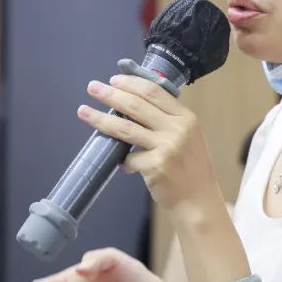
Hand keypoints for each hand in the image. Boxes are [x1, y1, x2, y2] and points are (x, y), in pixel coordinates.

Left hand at [79, 75, 223, 213]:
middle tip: (92, 87)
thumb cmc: (191, 168)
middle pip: (136, 105)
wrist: (199, 201)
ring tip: (83, 111)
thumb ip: (166, 120)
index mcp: (186, 117)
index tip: (113, 80)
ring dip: (100, 119)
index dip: (131, 83)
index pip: (154, 91)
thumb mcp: (188, 137)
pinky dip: (123, 162)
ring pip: (125, 128)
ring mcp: (166, 148)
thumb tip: (131, 104)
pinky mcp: (155, 167)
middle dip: (110, 94)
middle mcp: (177, 129)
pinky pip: (128, 159)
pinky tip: (124, 166)